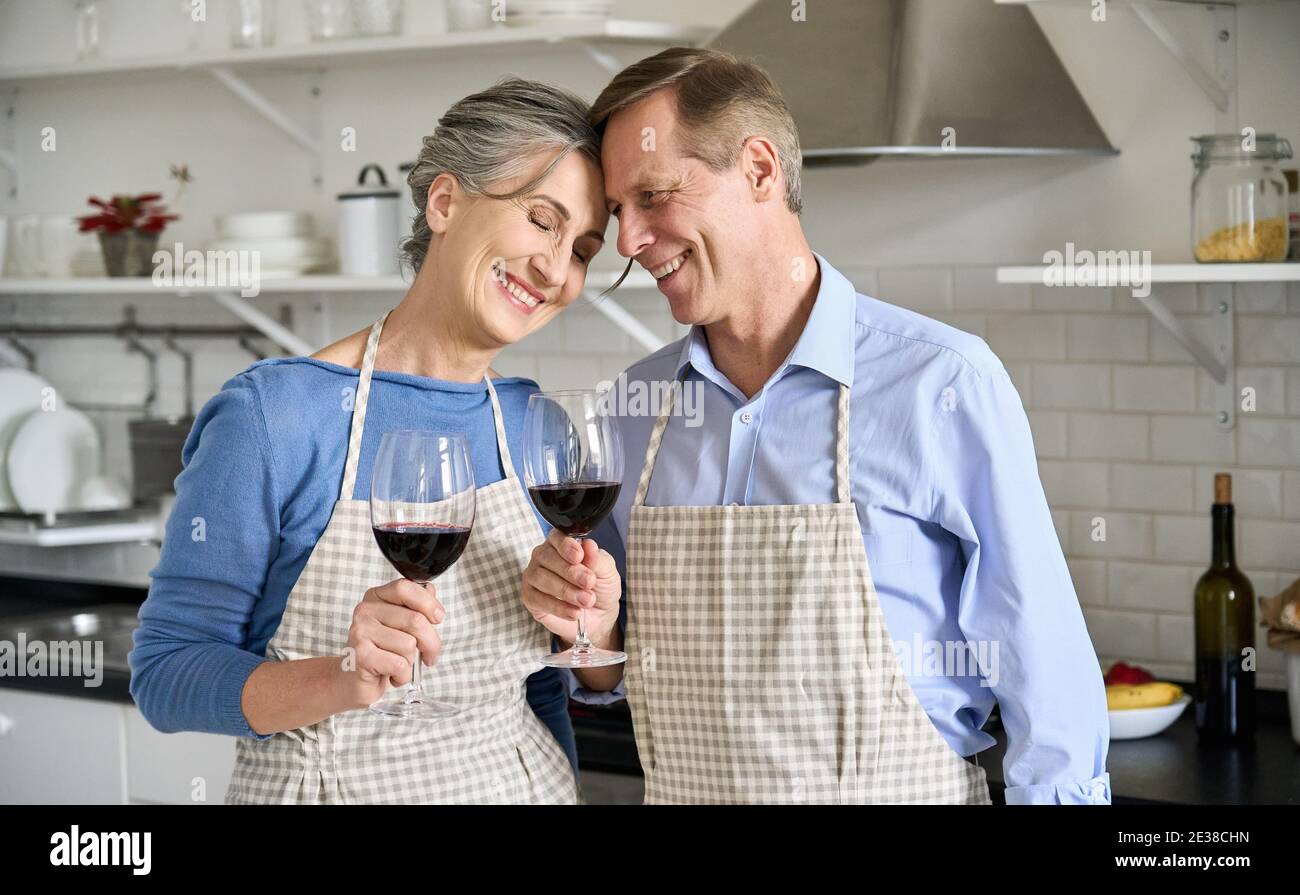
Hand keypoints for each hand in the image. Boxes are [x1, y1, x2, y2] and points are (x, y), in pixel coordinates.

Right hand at [339, 578, 444, 709]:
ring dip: (412, 662)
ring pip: (409, 644)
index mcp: (375, 597)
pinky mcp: (361, 656)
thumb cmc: (383, 652)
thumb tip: (430, 590)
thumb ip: (416, 607)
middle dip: (431, 642)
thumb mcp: (401, 626)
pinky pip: (399, 664)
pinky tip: (391, 675)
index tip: (438, 618)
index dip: (428, 603)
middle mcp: (365, 611)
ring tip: (400, 665)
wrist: (354, 682)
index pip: (404, 587)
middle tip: (430, 655)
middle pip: (415, 620)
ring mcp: (360, 632)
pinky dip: (403, 676)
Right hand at [521, 529, 619, 647]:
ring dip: (566, 591)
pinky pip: (538, 599)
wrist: (599, 616)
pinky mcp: (529, 597)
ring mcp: (533, 576)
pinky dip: (558, 607)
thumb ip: (598, 559)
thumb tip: (589, 545)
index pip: (557, 537)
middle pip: (547, 557)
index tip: (579, 557)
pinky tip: (575, 612)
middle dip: (570, 572)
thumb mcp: (607, 572)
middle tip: (589, 583)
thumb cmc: (600, 587)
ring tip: (586, 600)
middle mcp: (543, 556)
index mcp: (562, 543)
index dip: (566, 546)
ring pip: (541, 578)